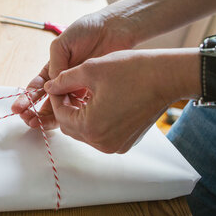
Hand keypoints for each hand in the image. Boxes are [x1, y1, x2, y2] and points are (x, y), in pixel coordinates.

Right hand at [11, 11, 136, 128]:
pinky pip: (82, 106)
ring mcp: (79, 87)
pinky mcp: (94, 92)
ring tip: (39, 124)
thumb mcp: (63, 44)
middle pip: (48, 101)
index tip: (19, 108)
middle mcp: (65, 80)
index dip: (27, 97)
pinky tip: (65, 120)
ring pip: (63, 107)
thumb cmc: (87, 30)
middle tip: (28, 121)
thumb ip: (55, 64)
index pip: (38, 86)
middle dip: (36, 112)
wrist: (114, 29)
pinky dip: (72, 114)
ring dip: (50, 117)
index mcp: (54, 68)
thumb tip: (51, 86)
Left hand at [44, 49, 192, 152]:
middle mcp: (102, 143)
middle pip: (71, 127)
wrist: (167, 77)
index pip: (60, 114)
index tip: (58, 84)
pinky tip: (102, 102)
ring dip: (80, 115)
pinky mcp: (126, 143)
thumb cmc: (132, 70)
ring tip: (86, 94)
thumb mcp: (91, 70)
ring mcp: (115, 146)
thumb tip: (48, 87)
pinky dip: (97, 122)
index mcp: (90, 127)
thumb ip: (64, 80)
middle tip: (70, 88)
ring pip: (86, 132)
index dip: (57, 97)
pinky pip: (102, 135)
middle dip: (67, 108)